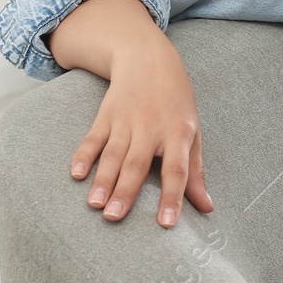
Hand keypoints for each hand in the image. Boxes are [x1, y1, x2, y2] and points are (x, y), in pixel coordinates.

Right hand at [69, 43, 214, 227]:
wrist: (149, 59)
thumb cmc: (176, 102)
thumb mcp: (193, 132)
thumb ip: (196, 171)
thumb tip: (206, 207)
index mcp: (178, 133)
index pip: (176, 169)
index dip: (172, 196)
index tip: (166, 223)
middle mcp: (152, 128)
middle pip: (137, 164)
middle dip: (125, 191)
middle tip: (114, 218)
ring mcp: (126, 121)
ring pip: (113, 154)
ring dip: (103, 179)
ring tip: (94, 205)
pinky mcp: (106, 115)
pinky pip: (93, 138)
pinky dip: (83, 155)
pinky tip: (76, 174)